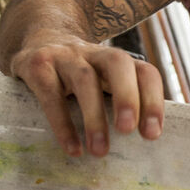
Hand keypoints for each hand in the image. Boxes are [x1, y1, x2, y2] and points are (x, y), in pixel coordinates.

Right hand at [9, 40, 164, 157]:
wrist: (37, 39)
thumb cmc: (76, 76)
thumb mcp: (101, 82)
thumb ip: (119, 106)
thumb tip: (138, 150)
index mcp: (117, 62)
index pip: (144, 72)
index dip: (153, 100)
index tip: (152, 134)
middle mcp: (94, 54)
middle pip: (117, 63)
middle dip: (127, 97)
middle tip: (128, 131)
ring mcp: (65, 57)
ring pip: (85, 79)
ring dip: (95, 116)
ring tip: (99, 150)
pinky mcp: (38, 65)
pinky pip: (50, 94)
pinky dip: (62, 123)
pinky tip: (72, 147)